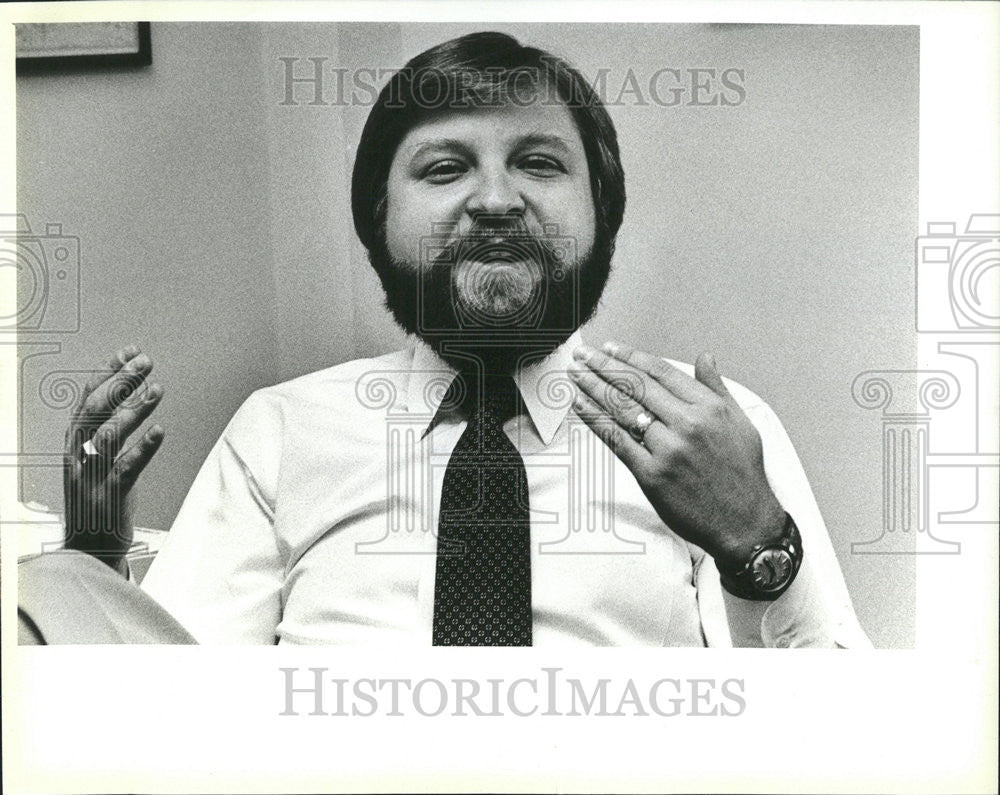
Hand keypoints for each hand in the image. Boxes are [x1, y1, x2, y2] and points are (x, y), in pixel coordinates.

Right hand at [63, 345, 164, 573]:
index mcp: (74, 442)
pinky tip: (160, 430)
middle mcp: (78, 455)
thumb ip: (109, 428)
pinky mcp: (110, 494)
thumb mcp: (98, 458)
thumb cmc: (100, 497)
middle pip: (96, 410)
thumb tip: (130, 393)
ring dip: (134, 409)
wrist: (89, 549)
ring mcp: (92, 475)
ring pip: (109, 435)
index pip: (88, 398)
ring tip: (158, 389)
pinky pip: (126, 467)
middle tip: (146, 362)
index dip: (109, 372)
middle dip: (121, 382)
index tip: (129, 351)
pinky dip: (144, 447)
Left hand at [567, 342, 785, 569]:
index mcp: (708, 408)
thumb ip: (716, 387)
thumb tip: (705, 358)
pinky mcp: (652, 475)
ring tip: (575, 375)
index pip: (660, 372)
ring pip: (622, 409)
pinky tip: (581, 406)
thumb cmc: (742, 475)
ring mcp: (668, 449)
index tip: (610, 348)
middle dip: (603, 366)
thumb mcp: (740, 422)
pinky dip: (595, 420)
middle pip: (635, 386)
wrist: (745, 522)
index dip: (630, 356)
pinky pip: (616, 440)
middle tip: (582, 355)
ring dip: (593, 388)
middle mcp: (687, 424)